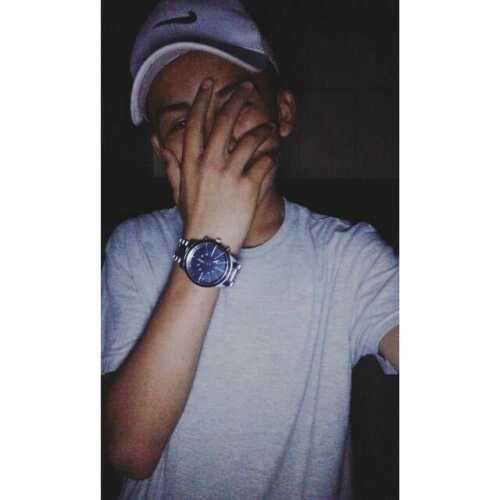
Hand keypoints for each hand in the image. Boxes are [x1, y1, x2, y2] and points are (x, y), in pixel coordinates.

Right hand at [162, 78, 276, 253]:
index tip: (209, 84)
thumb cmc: (194, 217)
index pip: (196, 122)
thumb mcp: (178, 190)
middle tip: (246, 87)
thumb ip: (171, 164)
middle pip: (224, 122)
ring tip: (269, 128)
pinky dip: (271, 157)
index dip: (203, 100)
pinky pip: (264, 162)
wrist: (208, 245)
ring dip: (261, 130)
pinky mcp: (248, 187)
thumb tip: (158, 143)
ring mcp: (229, 175)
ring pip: (249, 139)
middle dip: (236, 100)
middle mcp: (209, 164)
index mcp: (191, 162)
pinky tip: (272, 158)